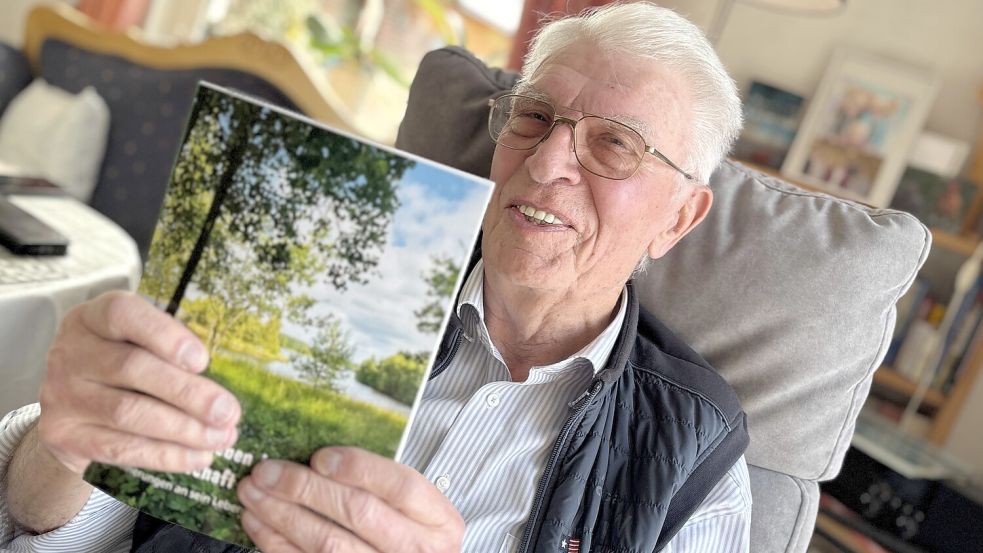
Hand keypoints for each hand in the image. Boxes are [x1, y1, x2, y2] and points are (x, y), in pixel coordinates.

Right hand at [37, 291, 240, 473]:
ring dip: (184, 429)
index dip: (165, 335)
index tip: (203, 360)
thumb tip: (223, 389)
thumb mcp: (138, 342)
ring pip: (129, 412)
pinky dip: (167, 455)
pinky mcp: (65, 434)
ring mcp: (63, 395)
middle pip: (133, 367)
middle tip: (227, 411)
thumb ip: (171, 351)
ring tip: (222, 437)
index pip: (123, 314)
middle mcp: (72, 352)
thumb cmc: (122, 364)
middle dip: (188, 393)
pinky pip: (122, 448)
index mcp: (93, 318)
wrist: (70, 408)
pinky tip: (200, 457)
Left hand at [237, 446, 463, 551]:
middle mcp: (417, 551)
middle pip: (359, 513)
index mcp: (439, 521)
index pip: (402, 487)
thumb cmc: (411, 532)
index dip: (360, 468)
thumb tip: (321, 454)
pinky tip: (258, 521)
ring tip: (253, 491)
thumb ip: (384, 484)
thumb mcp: (419, 509)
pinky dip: (276, 543)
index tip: (320, 457)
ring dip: (282, 515)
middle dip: (306, 488)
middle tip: (267, 470)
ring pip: (327, 543)